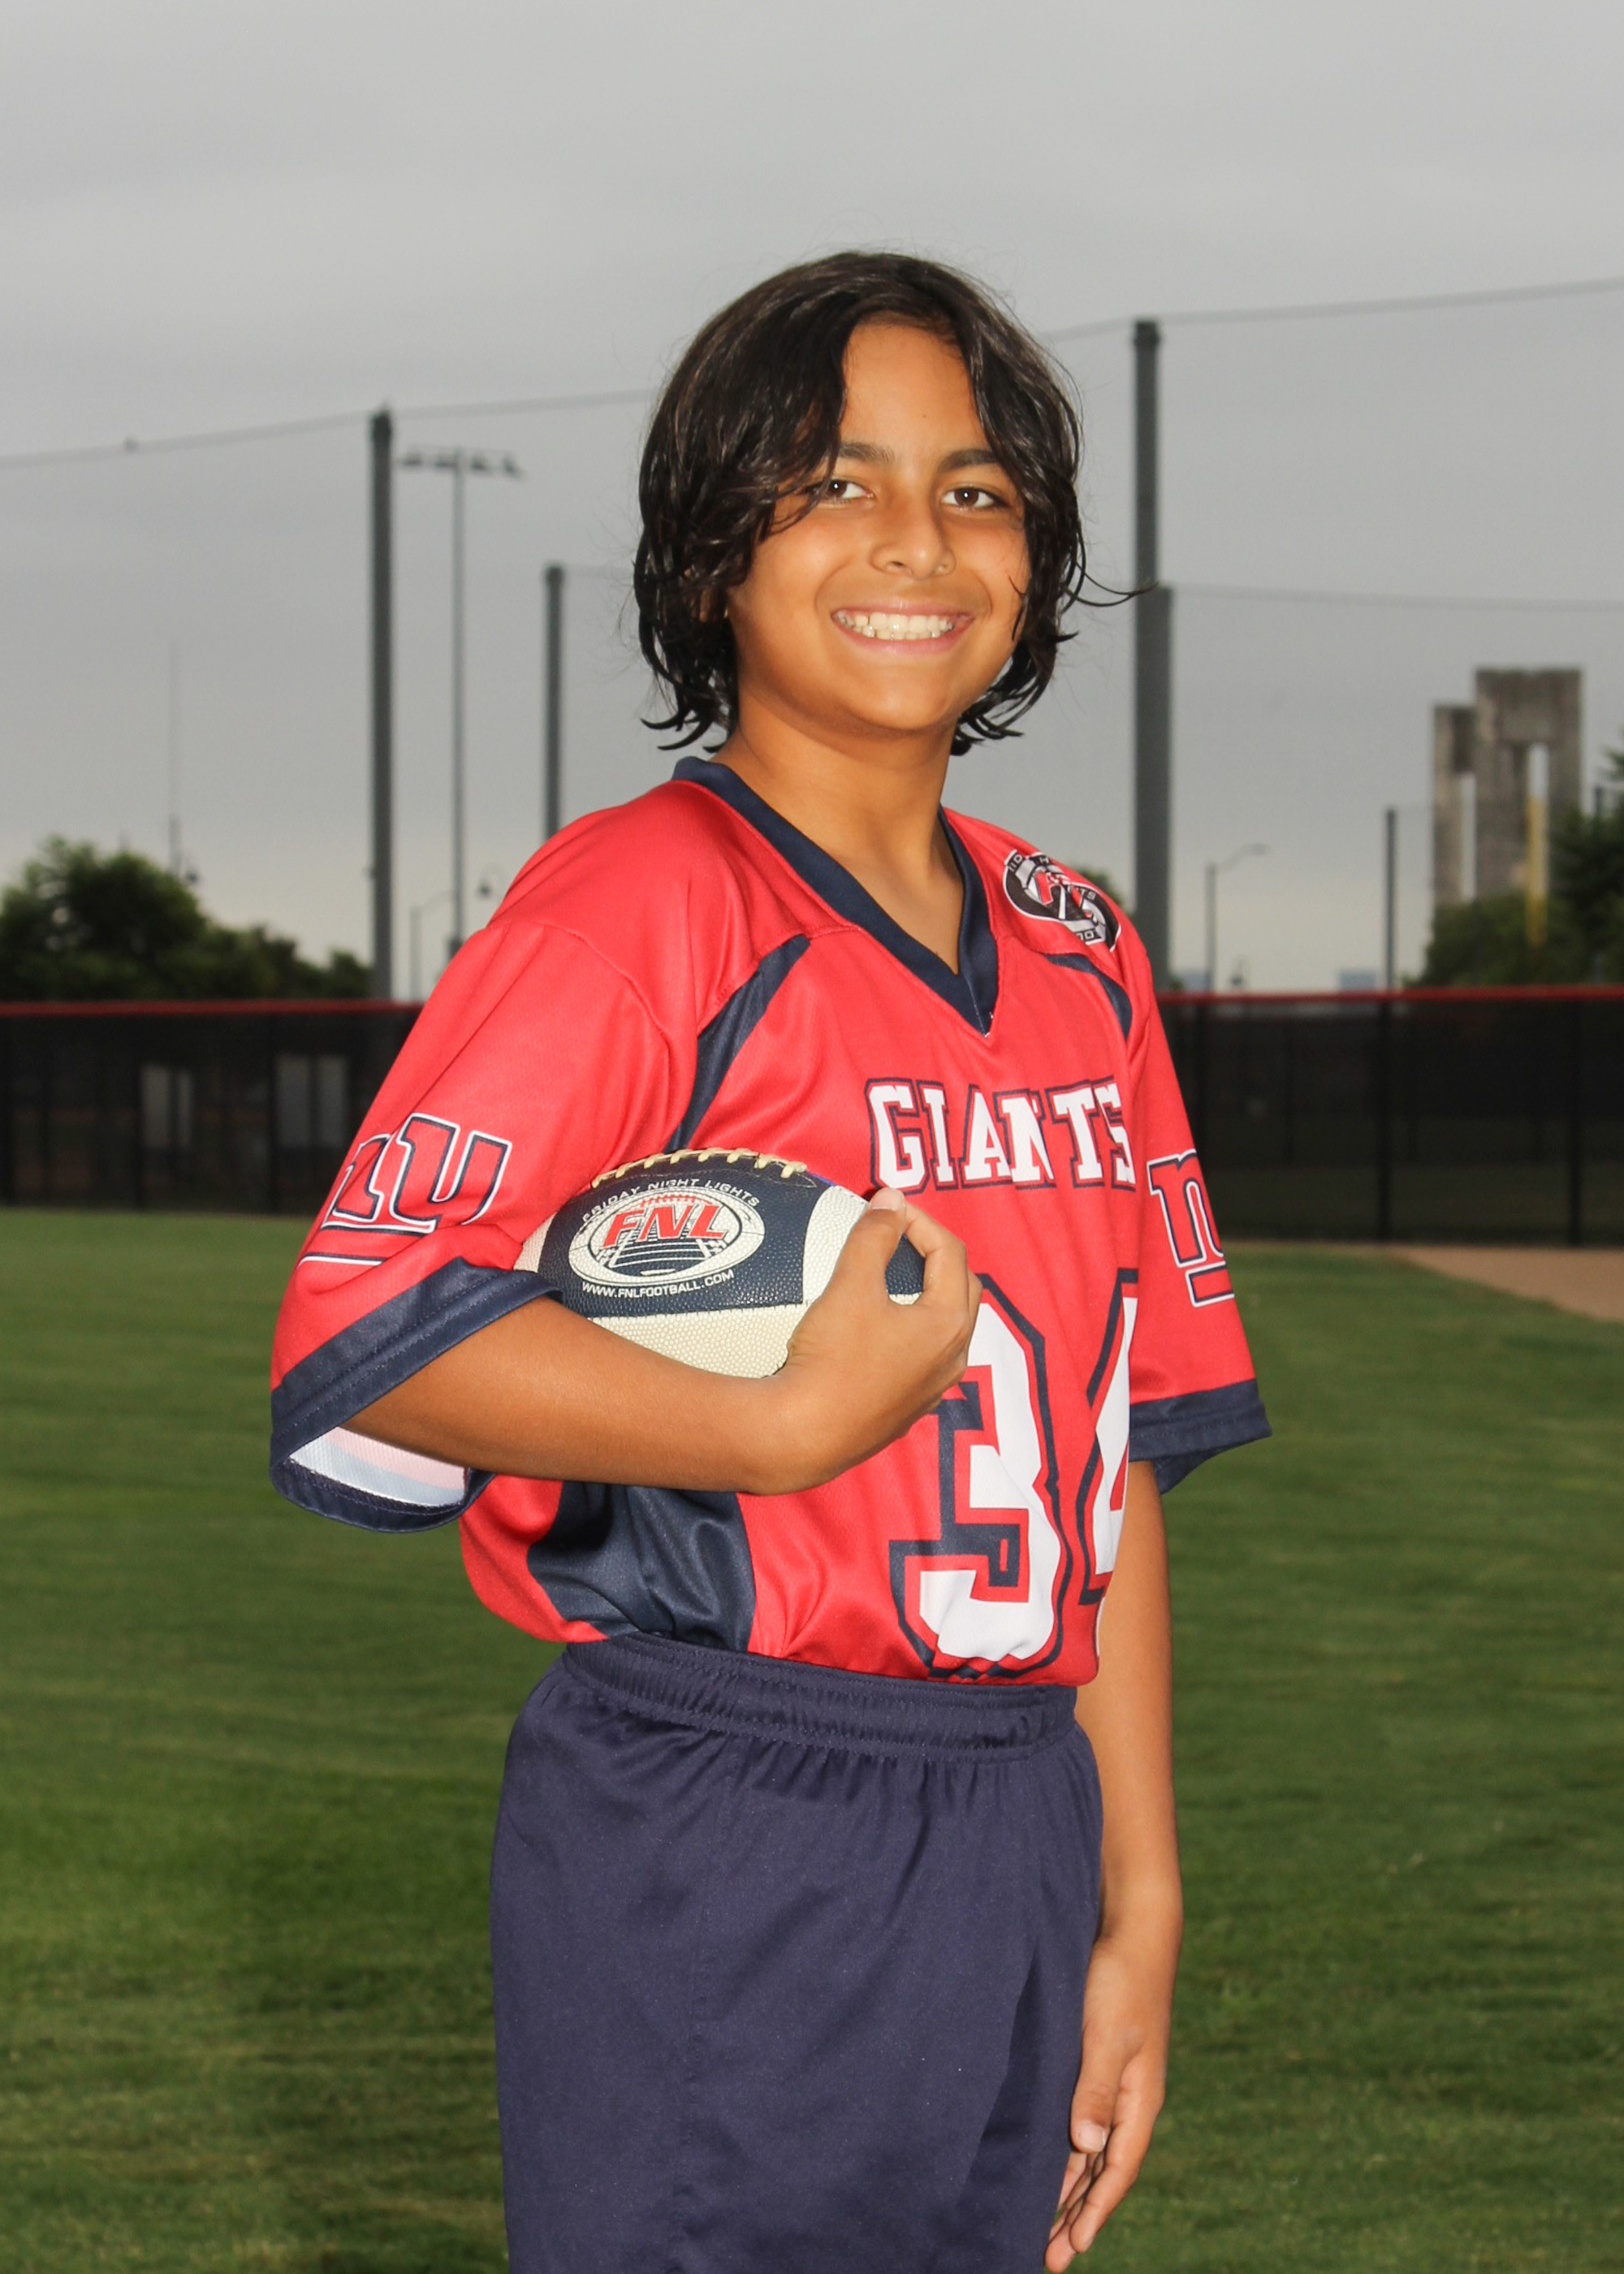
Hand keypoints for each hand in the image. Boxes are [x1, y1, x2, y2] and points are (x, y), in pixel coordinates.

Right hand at [764, 1188, 980, 1489]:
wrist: (803, 1436)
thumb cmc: (831, 1358)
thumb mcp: (851, 1286)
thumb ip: (874, 1236)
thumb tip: (890, 1199)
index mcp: (949, 1323)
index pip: (950, 1253)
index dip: (920, 1221)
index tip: (885, 1209)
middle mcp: (953, 1359)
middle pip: (963, 1290)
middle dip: (937, 1256)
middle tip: (898, 1238)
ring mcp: (933, 1389)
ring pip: (947, 1329)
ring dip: (929, 1296)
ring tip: (891, 1280)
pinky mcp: (909, 1411)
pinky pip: (925, 1359)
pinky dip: (912, 1331)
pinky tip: (877, 1331)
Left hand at [1045, 1921, 1176, 2266]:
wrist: (1133, 1928)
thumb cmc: (1121, 1978)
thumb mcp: (1107, 2034)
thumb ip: (1096, 2089)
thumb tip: (1086, 2147)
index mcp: (1140, 2100)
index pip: (1117, 2170)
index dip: (1094, 2212)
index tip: (1071, 2250)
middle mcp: (1131, 2100)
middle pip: (1104, 2172)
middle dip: (1080, 2216)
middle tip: (1051, 2259)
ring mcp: (1117, 2083)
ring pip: (1093, 2153)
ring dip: (1072, 2191)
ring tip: (1048, 2229)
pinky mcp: (1099, 2064)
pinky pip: (1085, 2126)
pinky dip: (1070, 2155)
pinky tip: (1053, 2166)